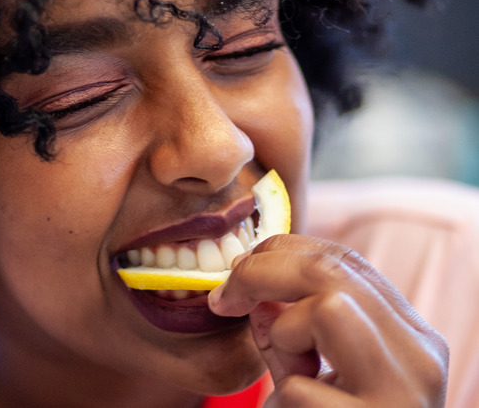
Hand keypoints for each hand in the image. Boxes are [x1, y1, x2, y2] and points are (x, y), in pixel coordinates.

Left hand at [208, 235, 448, 406]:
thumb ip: (287, 332)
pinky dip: (285, 399)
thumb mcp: (309, 373)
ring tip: (291, 373)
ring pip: (330, 309)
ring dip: (286, 334)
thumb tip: (253, 291)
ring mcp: (405, 393)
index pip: (346, 261)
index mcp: (409, 336)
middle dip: (262, 273)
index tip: (239, 265)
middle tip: (224, 297)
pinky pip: (304, 387)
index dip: (283, 251)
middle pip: (333, 272)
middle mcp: (420, 357)